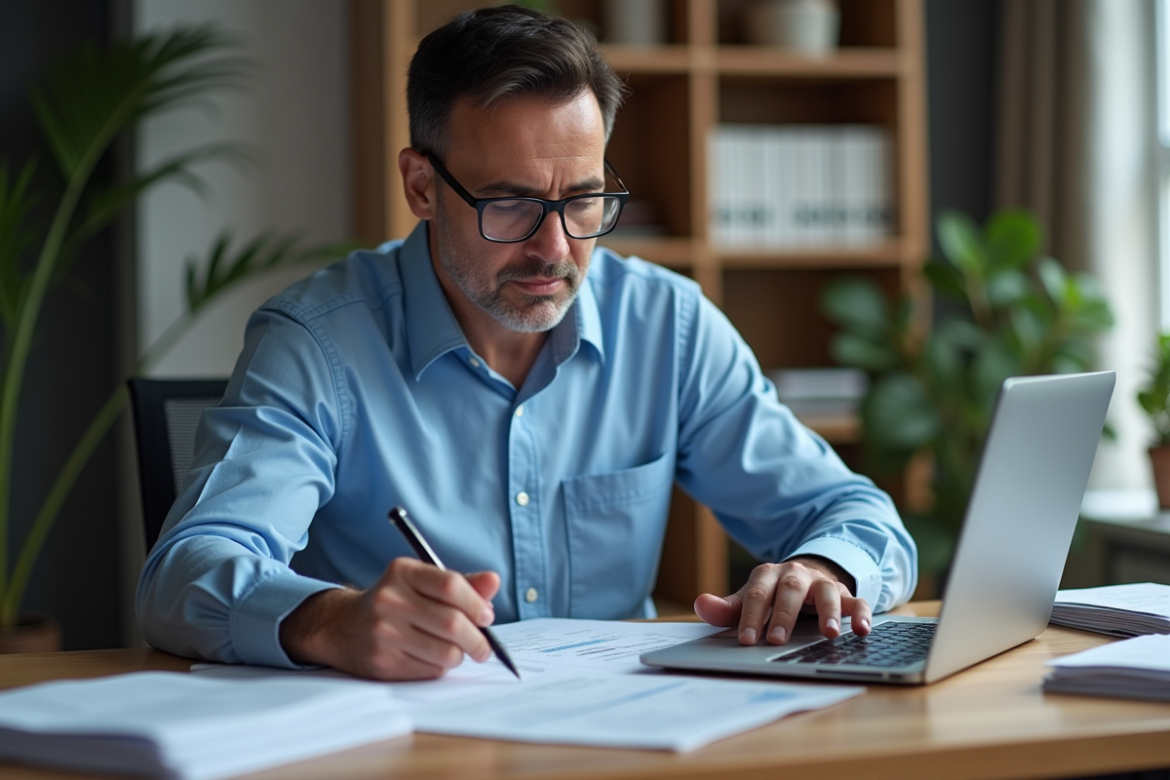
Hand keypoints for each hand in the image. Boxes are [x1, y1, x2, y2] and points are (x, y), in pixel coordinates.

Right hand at [279, 557, 499, 679]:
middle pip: (452, 623)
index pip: (450, 585)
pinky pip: (431, 670)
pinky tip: (431, 657)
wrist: (343, 627)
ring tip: (455, 650)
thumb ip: (461, 583)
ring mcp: (383, 632)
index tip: (487, 616)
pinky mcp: (383, 662)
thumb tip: (494, 581)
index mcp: (402, 572)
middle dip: (478, 639)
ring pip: (446, 652)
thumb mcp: (422, 583)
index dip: (476, 603)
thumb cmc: (396, 602)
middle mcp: (389, 600)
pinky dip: (440, 667)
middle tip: (484, 647)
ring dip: (460, 655)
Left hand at [693, 556, 870, 644]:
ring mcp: (821, 583)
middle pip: (789, 589)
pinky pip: (857, 601)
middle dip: (783, 615)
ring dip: (829, 612)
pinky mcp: (844, 594)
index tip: (745, 639)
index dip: (750, 616)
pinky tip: (863, 630)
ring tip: (829, 634)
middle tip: (776, 640)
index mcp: (767, 575)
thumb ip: (727, 608)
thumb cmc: (772, 595)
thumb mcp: (749, 600)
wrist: (804, 577)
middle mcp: (795, 574)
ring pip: (826, 592)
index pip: (757, 593)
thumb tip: (701, 605)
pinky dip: (862, 614)